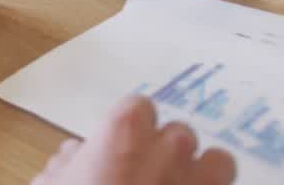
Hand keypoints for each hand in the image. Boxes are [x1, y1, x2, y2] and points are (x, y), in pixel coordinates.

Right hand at [32, 95, 235, 184]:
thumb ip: (66, 164)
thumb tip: (76, 156)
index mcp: (124, 132)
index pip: (137, 106)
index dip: (129, 127)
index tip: (118, 146)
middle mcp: (170, 149)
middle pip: (179, 133)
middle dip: (165, 152)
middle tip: (144, 176)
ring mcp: (199, 183)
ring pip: (217, 161)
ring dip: (201, 172)